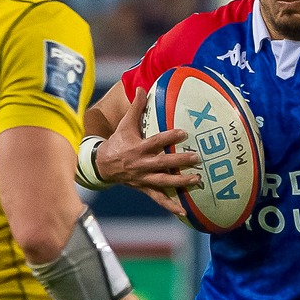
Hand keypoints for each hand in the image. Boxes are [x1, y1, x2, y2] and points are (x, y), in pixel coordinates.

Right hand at [97, 91, 201, 214]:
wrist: (102, 165)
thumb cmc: (117, 142)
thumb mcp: (124, 125)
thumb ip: (136, 107)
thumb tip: (141, 88)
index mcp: (137, 148)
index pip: (155, 142)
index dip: (169, 137)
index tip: (184, 132)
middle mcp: (141, 164)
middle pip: (162, 163)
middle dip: (180, 161)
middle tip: (197, 157)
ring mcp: (143, 179)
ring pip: (163, 182)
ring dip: (181, 182)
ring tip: (198, 180)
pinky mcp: (144, 189)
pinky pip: (159, 199)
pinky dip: (171, 206)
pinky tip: (184, 212)